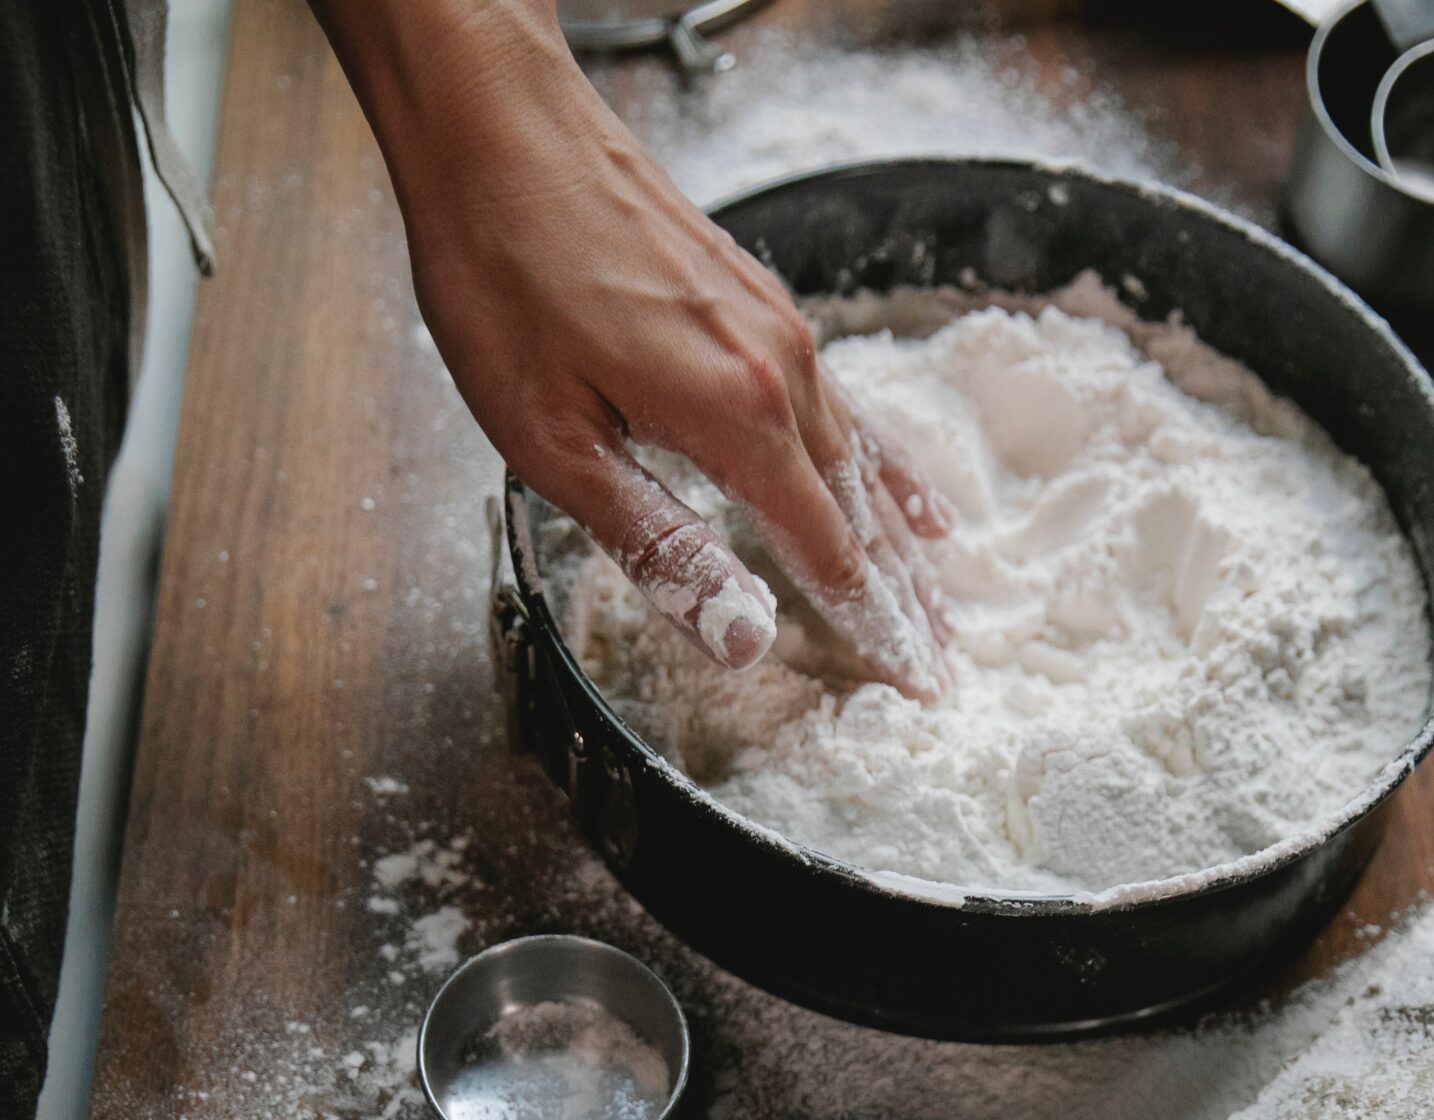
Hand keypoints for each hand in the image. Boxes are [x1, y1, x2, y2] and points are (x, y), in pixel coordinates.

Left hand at [311, 0, 950, 694]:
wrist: (494, 122)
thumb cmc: (503, 271)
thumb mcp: (556, 443)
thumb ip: (660, 545)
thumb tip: (745, 637)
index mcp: (737, 415)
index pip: (830, 552)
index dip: (871, 627)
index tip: (912, 683)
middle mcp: (779, 368)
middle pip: (861, 510)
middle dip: (902, 595)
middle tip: (939, 663)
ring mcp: (775, 326)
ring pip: (860, 455)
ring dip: (898, 534)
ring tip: (935, 590)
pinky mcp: (756, 299)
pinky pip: (842, 400)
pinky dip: (880, 458)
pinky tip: (898, 483)